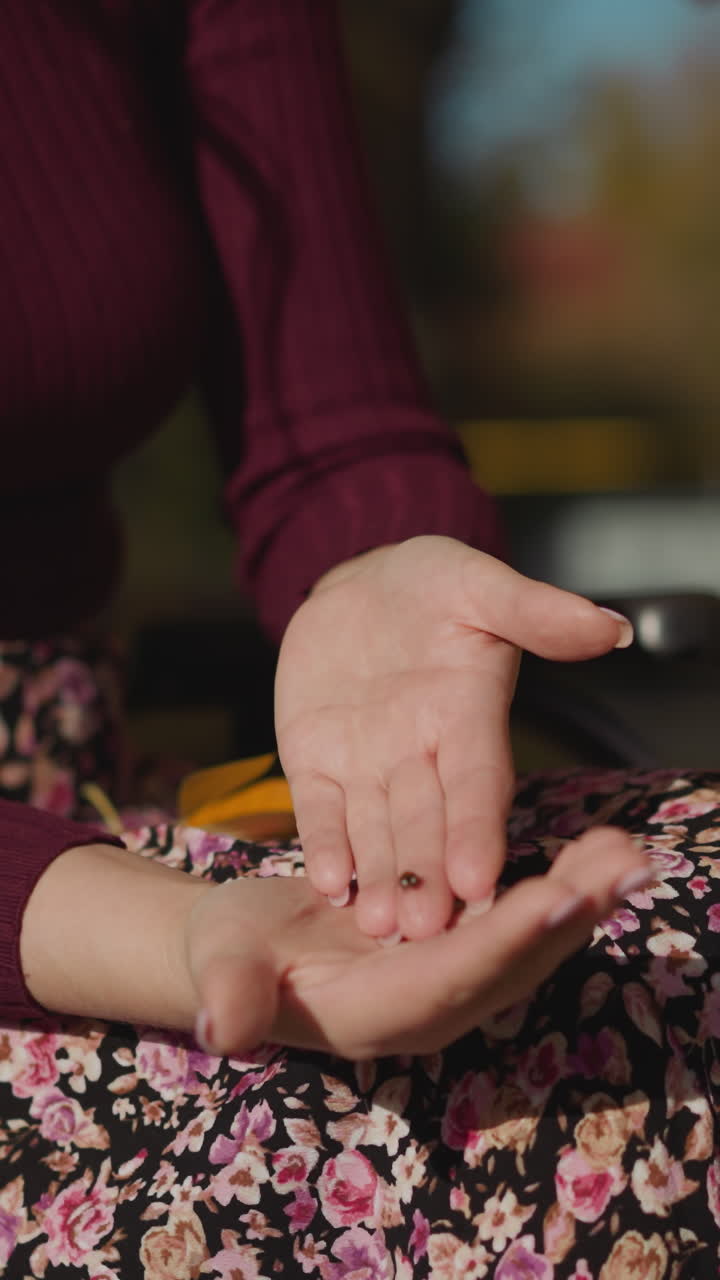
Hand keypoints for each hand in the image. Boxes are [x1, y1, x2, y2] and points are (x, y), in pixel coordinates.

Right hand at [188, 827, 650, 1057]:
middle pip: (512, 962)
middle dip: (572, 916)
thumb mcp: (221, 965)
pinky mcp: (457, 948)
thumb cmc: (228, 955)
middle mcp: (432, 1005)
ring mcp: (450, 979)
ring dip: (581, 897)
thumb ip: (230, 995)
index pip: (454, 977)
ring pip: (526, 940)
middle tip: (629, 867)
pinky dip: (560, 886)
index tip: (558, 900)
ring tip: (629, 852)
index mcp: (380, 1013)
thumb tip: (219, 1028)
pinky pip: (516, 918)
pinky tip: (596, 851)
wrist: (244, 956)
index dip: (504, 942)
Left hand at [275, 536, 631, 940]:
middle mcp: (422, 754)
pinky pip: (320, 808)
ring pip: (376, 830)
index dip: (476, 829)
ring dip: (379, 879)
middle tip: (426, 930)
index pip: (478, 781)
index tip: (478, 879)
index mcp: (469, 717)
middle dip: (426, 877)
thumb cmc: (431, 583)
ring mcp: (367, 763)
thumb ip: (535, 611)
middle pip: (427, 823)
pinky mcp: (316, 760)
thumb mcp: (479, 584)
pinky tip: (328, 883)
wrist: (361, 587)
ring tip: (379, 927)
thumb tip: (611, 628)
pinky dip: (324, 844)